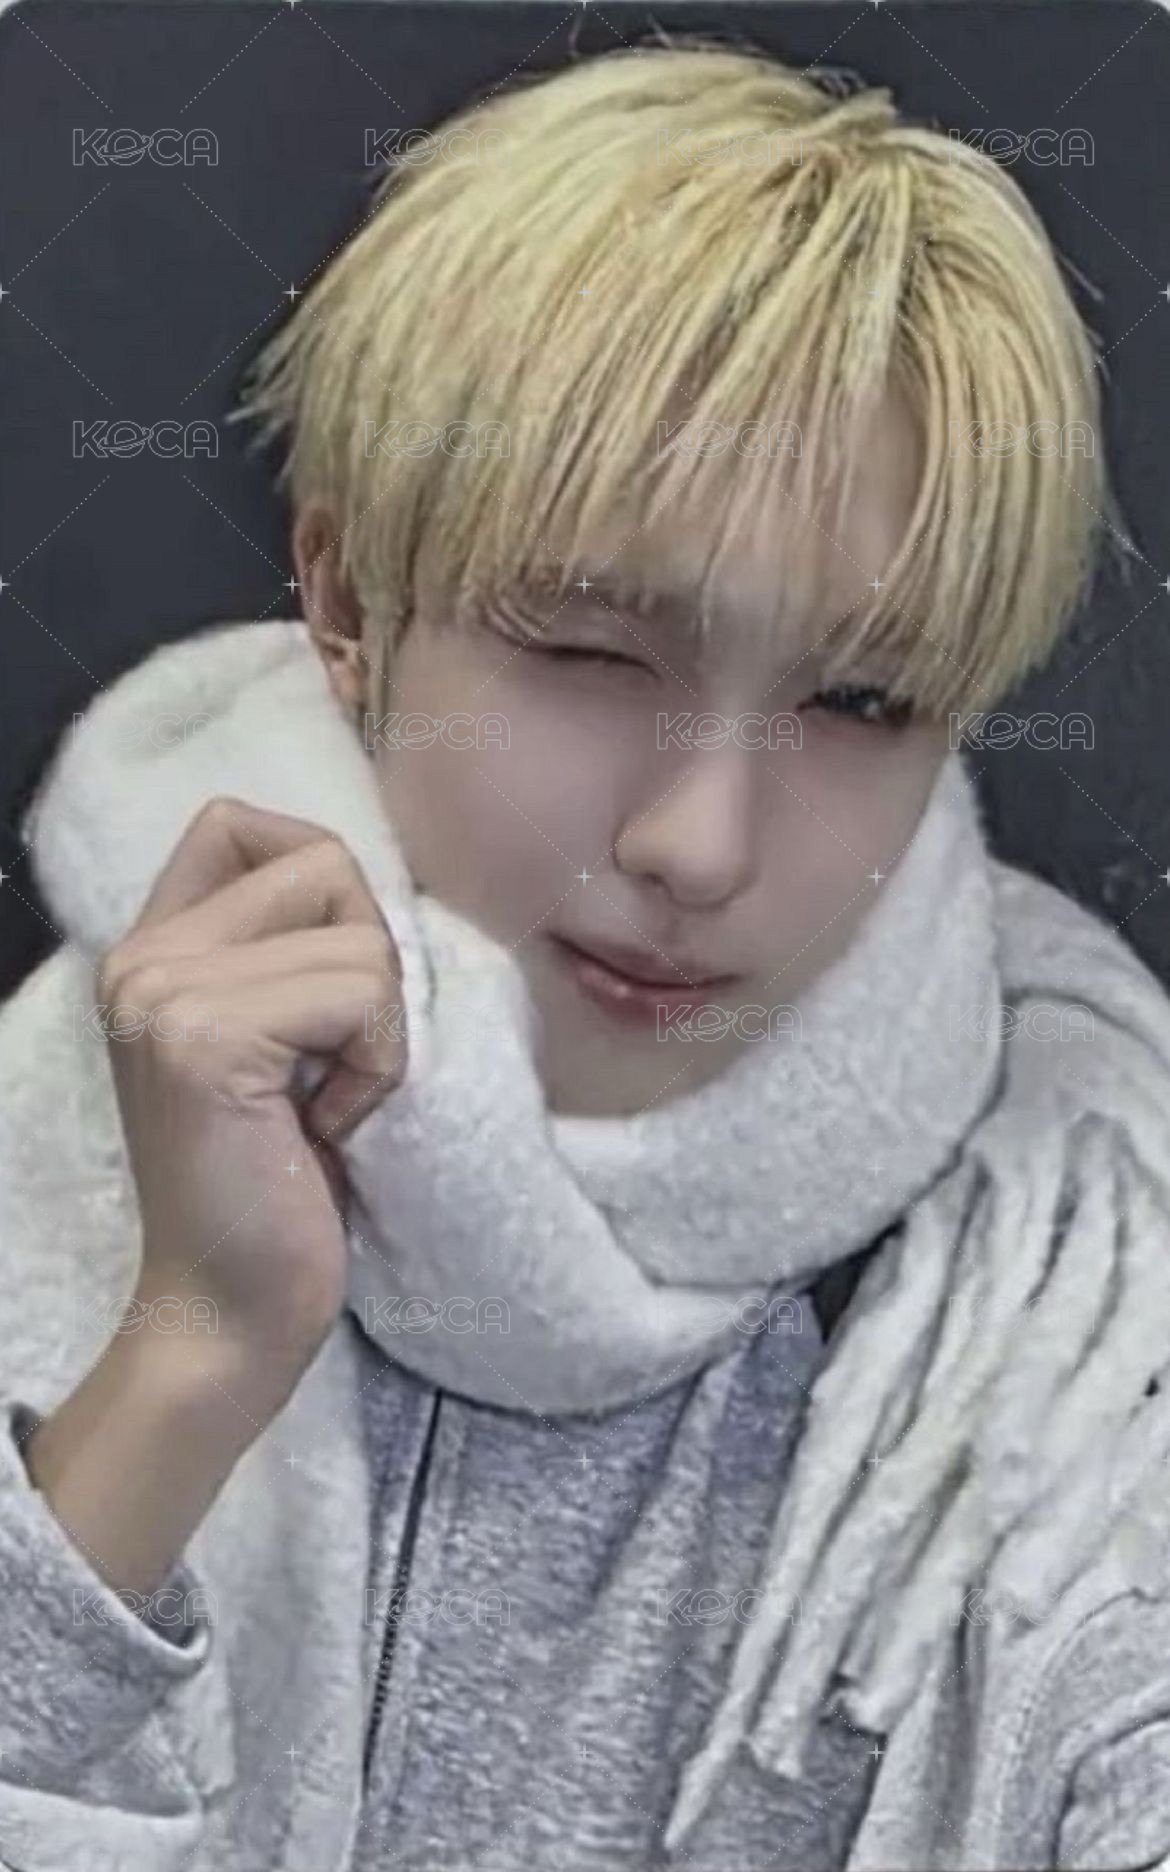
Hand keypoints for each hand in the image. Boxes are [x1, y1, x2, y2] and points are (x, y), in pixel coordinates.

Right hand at [95, 795, 406, 1390]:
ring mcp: (165, 995)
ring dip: (378, 1029)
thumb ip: (282, 952)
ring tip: (327, 1101)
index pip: (240, 821)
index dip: (320, 878)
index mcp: (149, 950)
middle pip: (321, 861)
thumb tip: (361, 877)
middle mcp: (140, 959)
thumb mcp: (276, 1042)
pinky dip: (377, 1065)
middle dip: (368, 960)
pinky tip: (328, 1126)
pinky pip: (360, 992)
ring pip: (357, 933)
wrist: (228, 1312)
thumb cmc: (275, 1183)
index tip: (327, 982)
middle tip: (335, 1058)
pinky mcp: (209, 1039)